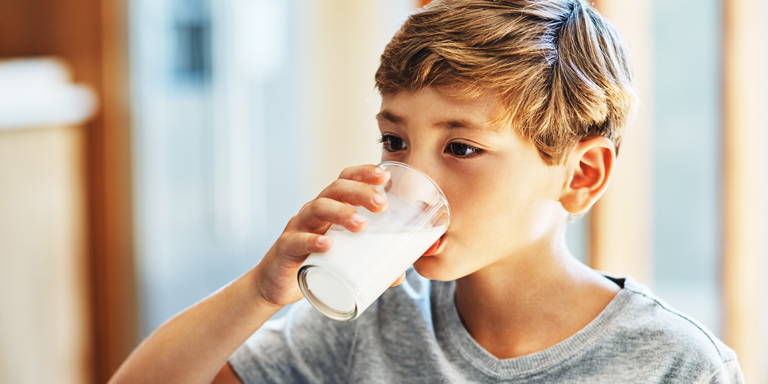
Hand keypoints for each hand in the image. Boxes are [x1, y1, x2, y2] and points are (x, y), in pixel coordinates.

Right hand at [254, 164, 395, 307]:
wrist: (277, 285)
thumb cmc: (314, 264)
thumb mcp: (343, 259)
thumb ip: (371, 263)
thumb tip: (399, 275)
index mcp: (330, 208)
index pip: (345, 180)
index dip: (364, 173)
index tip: (385, 176)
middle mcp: (313, 211)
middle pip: (335, 189)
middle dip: (360, 192)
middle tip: (382, 205)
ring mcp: (298, 228)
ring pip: (318, 208)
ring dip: (341, 212)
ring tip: (361, 225)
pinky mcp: (286, 249)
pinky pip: (297, 240)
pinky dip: (312, 240)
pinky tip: (327, 244)